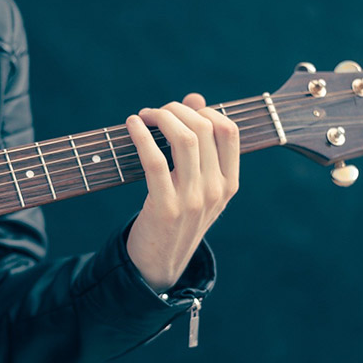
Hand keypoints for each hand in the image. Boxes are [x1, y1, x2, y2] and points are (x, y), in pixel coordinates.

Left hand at [125, 93, 238, 291]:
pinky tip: (132, 125)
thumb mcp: (197, 185)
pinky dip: (141, 136)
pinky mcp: (165, 207)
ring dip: (161, 117)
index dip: (204, 111)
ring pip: (184, 139)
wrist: (159, 264)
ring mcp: (193, 200)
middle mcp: (216, 191)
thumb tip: (195, 99)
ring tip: (144, 115)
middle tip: (156, 112)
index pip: (229, 131)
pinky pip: (154, 160)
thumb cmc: (176, 218)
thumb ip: (200, 145)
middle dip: (176, 110)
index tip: (182, 110)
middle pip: (204, 129)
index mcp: (229, 184)